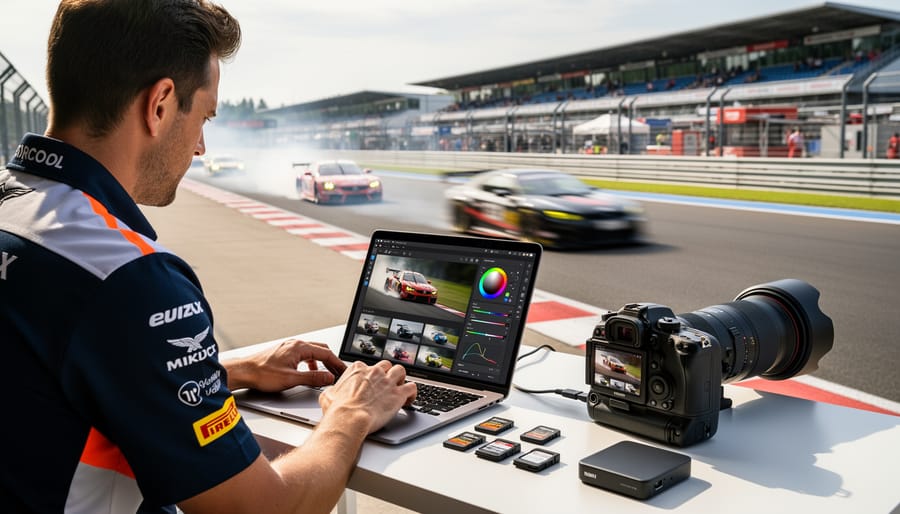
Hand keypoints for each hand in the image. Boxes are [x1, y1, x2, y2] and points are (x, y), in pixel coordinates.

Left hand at [225, 339, 346, 391]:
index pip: (326, 353)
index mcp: (299, 347)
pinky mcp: (284, 352)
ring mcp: (289, 347)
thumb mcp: (291, 379)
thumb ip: (313, 378)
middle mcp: (295, 344)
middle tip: (338, 372)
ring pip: (312, 352)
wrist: (244, 372)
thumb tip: (328, 377)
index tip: (343, 371)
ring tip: (326, 373)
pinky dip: (311, 362)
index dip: (337, 363)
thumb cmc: (262, 374)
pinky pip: (303, 355)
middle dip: (331, 361)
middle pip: (321, 350)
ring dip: (321, 362)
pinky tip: (308, 372)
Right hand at [318, 360, 417, 433]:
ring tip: (399, 388)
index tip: (369, 384)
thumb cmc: (338, 410)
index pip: (367, 366)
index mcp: (358, 369)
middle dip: (386, 374)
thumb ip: (332, 390)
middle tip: (385, 386)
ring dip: (400, 379)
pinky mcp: (398, 394)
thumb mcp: (327, 396)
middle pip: (386, 366)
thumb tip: (331, 393)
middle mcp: (374, 372)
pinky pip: (412, 387)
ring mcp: (387, 381)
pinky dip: (412, 393)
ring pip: (401, 371)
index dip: (369, 376)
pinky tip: (409, 399)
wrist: (349, 419)